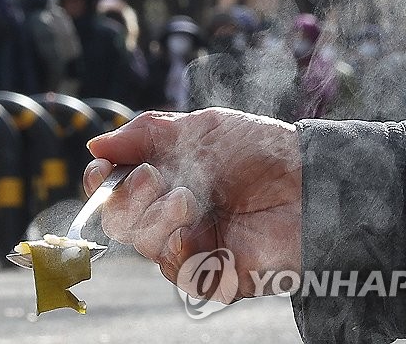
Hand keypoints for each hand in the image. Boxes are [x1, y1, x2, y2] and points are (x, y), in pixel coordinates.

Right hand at [83, 108, 301, 301]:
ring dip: (157, 217)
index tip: (103, 171)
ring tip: (190, 199)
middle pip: (118, 221)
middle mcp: (173, 217)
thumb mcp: (200, 127)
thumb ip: (145, 134)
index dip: (101, 183)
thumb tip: (94, 147)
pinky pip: (174, 268)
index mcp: (167, 181)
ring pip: (142, 243)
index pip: (115, 191)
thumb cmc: (262, 150)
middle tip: (155, 177)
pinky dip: (177, 245)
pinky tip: (197, 226)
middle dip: (128, 198)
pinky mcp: (213, 276)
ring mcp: (193, 247)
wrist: (311, 182)